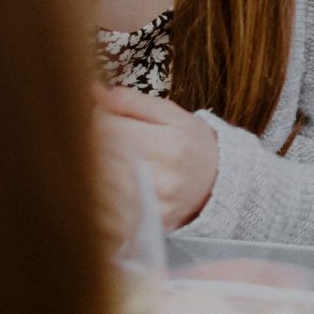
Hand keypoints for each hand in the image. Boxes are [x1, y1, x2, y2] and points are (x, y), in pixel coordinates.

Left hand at [93, 83, 220, 231]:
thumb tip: (95, 88)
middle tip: (112, 138)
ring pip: (99, 182)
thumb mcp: (171, 115)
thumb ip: (131, 101)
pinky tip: (114, 185)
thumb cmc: (193, 145)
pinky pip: (108, 210)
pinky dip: (103, 195)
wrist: (219, 184)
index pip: (106, 127)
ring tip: (115, 160)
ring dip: (97, 167)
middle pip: (99, 155)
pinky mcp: (146, 224)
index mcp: (167, 145)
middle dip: (96, 142)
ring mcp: (153, 205)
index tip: (109, 117)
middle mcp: (161, 178)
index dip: (100, 118)